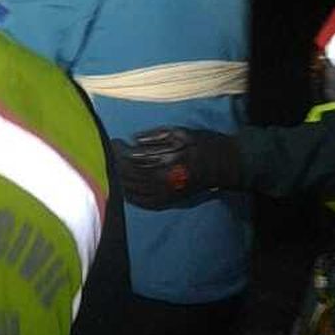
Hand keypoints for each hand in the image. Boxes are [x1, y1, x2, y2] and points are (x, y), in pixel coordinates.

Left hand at [113, 128, 242, 208]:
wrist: (222, 165)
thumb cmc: (202, 144)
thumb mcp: (180, 132)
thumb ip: (155, 135)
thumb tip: (133, 140)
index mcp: (165, 159)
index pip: (133, 157)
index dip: (120, 150)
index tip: (115, 142)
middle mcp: (163, 179)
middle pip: (130, 174)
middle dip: (117, 163)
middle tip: (112, 153)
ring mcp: (165, 193)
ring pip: (134, 189)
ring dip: (121, 179)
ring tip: (115, 168)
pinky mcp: (169, 201)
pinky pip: (144, 202)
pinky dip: (131, 197)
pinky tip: (125, 189)